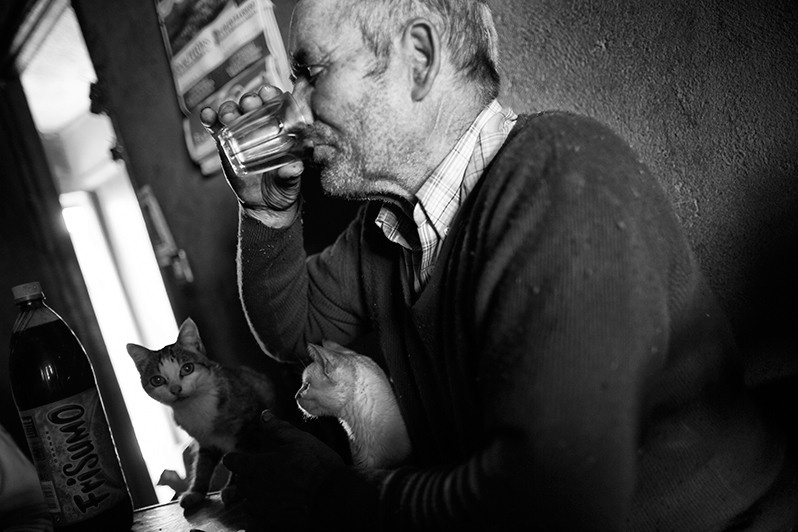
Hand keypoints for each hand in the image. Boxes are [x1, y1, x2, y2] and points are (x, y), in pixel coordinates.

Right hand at [200, 86, 302, 227]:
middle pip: (253, 105)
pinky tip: (206, 114)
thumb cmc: (283, 189)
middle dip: (249, 100)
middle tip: (249, 103)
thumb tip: (294, 167)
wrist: (264, 205)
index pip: (277, 105)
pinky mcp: (224, 143)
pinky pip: (215, 128)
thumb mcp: (290, 183)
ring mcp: (240, 133)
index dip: (272, 95)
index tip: (268, 93)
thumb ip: (291, 175)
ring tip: (228, 114)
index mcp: (281, 129)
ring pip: (233, 113)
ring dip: (229, 108)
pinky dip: (209, 119)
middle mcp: (260, 126)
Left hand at [223, 411, 346, 530]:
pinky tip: (277, 504)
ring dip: (254, 493)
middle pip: (240, 482)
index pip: (233, 462)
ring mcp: (262, 509)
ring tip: (269, 488)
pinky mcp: (271, 523)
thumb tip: (263, 416)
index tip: (238, 457)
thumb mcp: (300, 440)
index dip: (234, 458)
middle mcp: (255, 489)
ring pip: (248, 500)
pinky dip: (263, 509)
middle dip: (245, 475)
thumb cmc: (318, 467)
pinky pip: (258, 517)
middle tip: (260, 471)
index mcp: (259, 466)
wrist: (333, 501)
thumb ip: (278, 429)